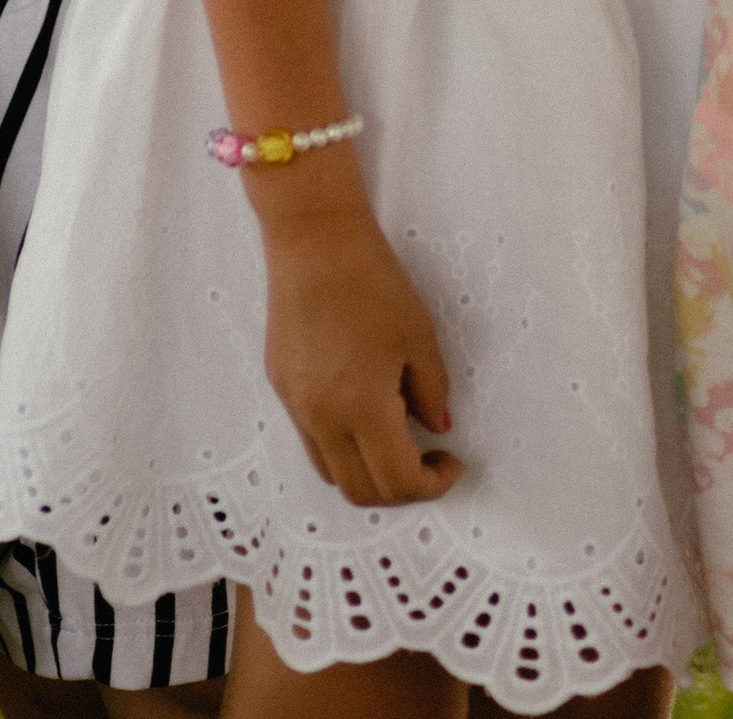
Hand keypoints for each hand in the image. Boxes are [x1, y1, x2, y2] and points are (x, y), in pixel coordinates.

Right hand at [256, 177, 461, 508]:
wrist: (314, 239)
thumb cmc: (371, 279)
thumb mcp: (418, 336)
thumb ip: (431, 391)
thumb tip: (435, 427)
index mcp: (362, 407)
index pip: (398, 481)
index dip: (432, 484)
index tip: (450, 462)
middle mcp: (322, 418)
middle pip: (362, 492)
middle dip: (402, 489)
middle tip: (429, 461)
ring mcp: (296, 406)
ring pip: (332, 474)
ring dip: (369, 473)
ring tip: (397, 438)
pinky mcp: (282, 389)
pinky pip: (312, 441)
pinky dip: (342, 447)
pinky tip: (365, 412)